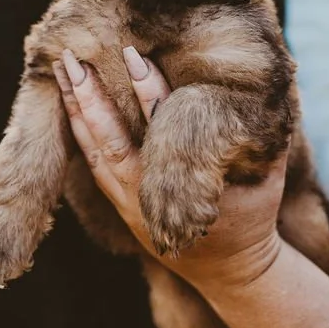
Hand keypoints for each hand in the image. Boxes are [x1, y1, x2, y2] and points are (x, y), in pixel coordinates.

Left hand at [53, 47, 289, 288]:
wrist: (233, 270)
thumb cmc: (252, 214)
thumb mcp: (266, 175)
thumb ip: (262, 136)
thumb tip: (266, 90)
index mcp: (184, 181)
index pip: (162, 126)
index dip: (148, 90)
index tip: (133, 56)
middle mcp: (148, 192)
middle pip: (112, 137)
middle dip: (90, 96)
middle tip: (73, 58)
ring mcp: (128, 200)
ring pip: (94, 148)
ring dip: (76, 107)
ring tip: (62, 68)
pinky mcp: (118, 202)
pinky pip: (92, 162)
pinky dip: (78, 130)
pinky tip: (67, 101)